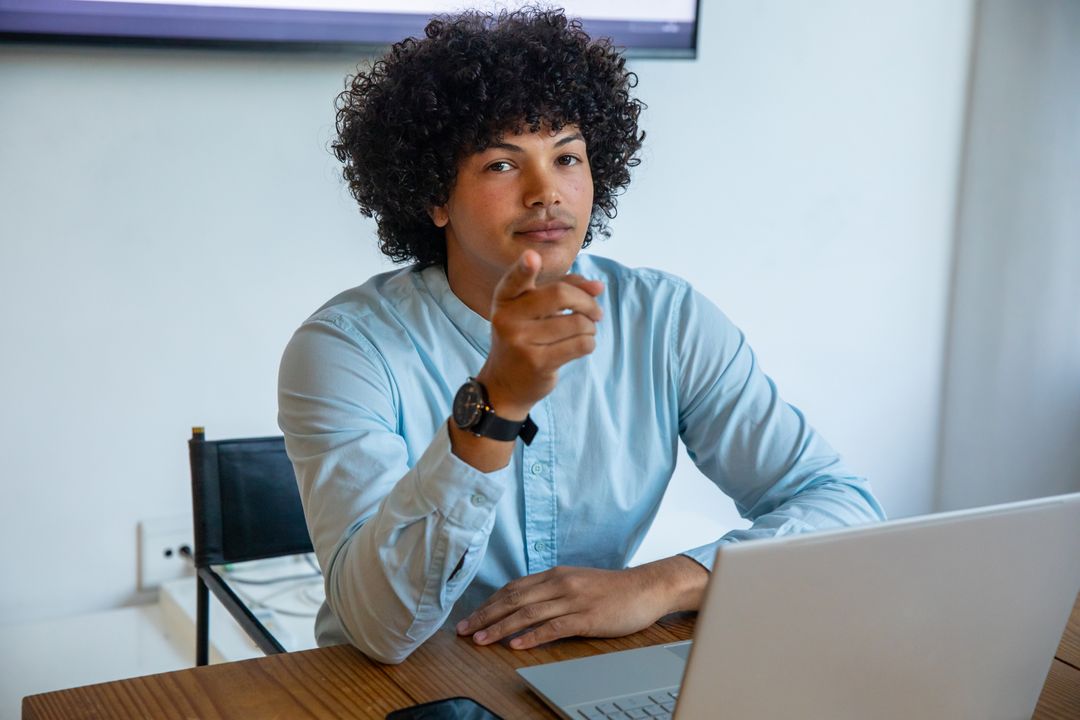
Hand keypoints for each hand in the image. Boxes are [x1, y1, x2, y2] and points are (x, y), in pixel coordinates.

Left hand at [455, 557, 707, 649]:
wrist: (646, 588)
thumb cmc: (612, 589)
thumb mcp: (576, 582)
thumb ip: (551, 591)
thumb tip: (524, 604)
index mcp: (555, 575)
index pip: (513, 589)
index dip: (489, 603)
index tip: (470, 617)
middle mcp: (559, 584)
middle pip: (513, 600)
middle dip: (485, 616)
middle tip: (464, 630)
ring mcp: (573, 600)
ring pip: (528, 613)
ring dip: (500, 627)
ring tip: (481, 640)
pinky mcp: (586, 617)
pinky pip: (554, 627)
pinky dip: (532, 636)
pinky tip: (516, 645)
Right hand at [477, 250, 603, 418]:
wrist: (505, 383)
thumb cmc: (525, 338)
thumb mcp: (535, 311)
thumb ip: (564, 290)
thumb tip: (598, 287)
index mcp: (505, 299)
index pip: (515, 280)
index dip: (524, 268)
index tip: (532, 257)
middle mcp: (507, 318)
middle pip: (560, 295)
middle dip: (587, 302)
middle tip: (596, 312)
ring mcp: (521, 341)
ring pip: (577, 322)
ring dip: (591, 327)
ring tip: (586, 331)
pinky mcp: (537, 362)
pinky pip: (580, 344)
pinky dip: (589, 343)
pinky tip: (581, 345)